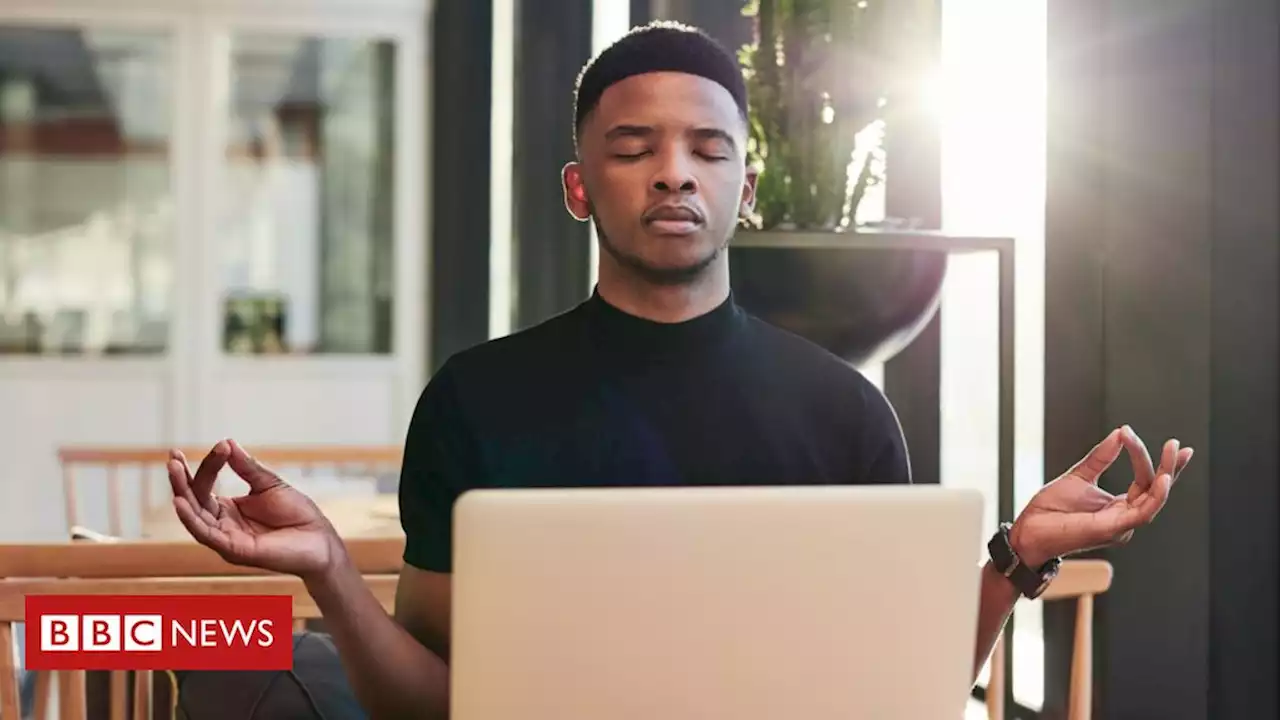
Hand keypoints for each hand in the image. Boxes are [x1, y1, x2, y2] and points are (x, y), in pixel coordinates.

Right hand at [167, 439, 341, 579]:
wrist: (320, 539)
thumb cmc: (297, 514)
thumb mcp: (269, 484)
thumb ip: (247, 467)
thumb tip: (228, 442)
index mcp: (228, 509)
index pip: (206, 486)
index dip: (208, 465)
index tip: (220, 445)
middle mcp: (221, 524)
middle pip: (193, 500)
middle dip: (181, 479)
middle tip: (173, 457)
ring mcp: (225, 539)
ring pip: (194, 516)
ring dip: (182, 493)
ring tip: (174, 470)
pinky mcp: (234, 550)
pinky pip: (206, 535)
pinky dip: (191, 519)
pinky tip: (182, 501)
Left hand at [1008, 425, 1193, 567]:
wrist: (1028, 530)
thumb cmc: (1049, 510)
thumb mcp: (1078, 476)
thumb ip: (1101, 457)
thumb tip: (1119, 434)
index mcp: (1118, 507)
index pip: (1147, 482)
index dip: (1158, 463)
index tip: (1162, 440)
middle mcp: (1124, 518)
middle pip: (1156, 491)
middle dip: (1170, 467)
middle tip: (1175, 445)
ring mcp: (1121, 526)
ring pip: (1154, 499)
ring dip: (1165, 475)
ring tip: (1170, 453)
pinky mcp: (1113, 529)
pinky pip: (1143, 513)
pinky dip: (1155, 496)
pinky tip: (1163, 478)